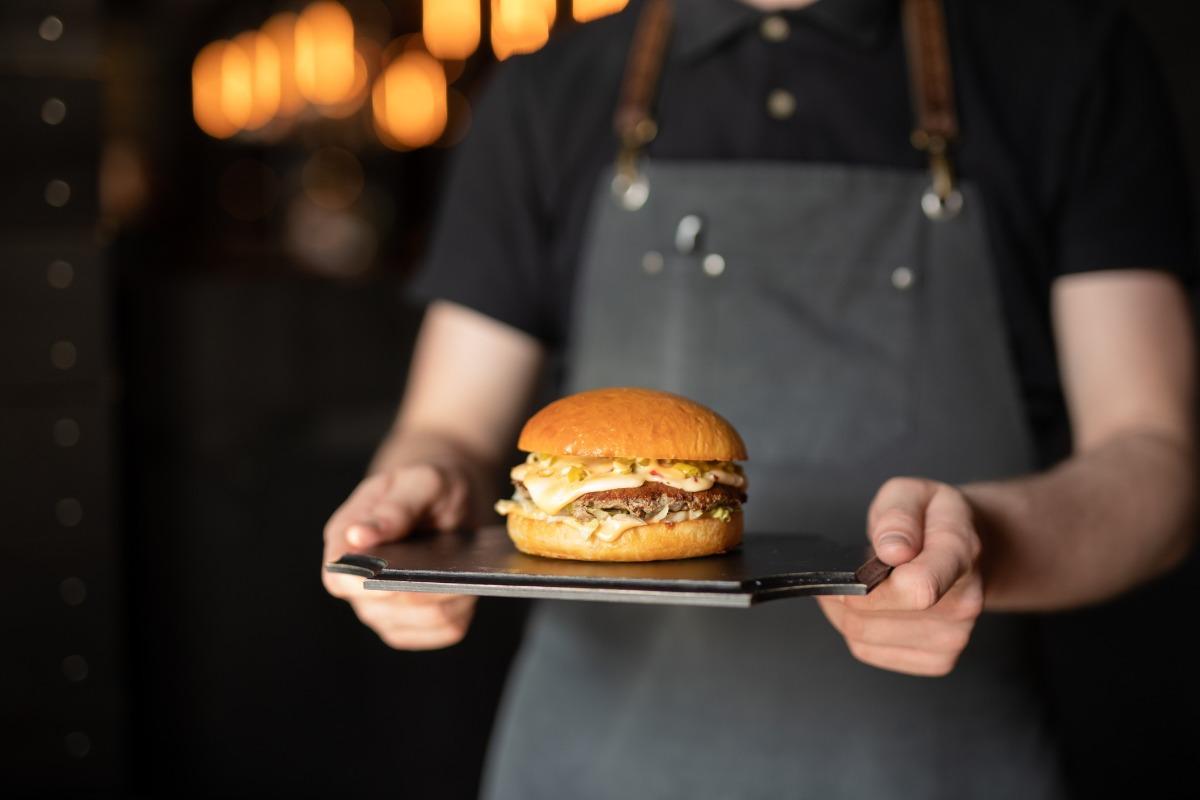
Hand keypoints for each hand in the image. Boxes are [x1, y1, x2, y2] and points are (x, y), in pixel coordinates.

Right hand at [322, 463, 476, 649]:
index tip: (392, 571)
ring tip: (463, 570)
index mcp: (344, 542)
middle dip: (421, 588)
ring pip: (420, 621)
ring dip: (448, 598)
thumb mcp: (420, 483)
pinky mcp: (419, 624)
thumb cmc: (428, 487)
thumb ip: (394, 508)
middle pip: (385, 608)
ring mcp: (386, 610)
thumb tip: (358, 535)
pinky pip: (444, 630)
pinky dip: (462, 610)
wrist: (450, 498)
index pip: (339, 579)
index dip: (364, 582)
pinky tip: (467, 587)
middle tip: (450, 565)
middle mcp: (358, 584)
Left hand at [817, 477, 983, 675]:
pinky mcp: (938, 660)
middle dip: (844, 594)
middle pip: (874, 618)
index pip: (919, 587)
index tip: (848, 574)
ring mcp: (954, 637)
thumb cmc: (932, 519)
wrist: (967, 549)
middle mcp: (965, 602)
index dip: (873, 588)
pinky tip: (868, 608)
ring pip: (863, 638)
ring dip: (844, 612)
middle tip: (841, 571)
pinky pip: (869, 651)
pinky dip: (856, 631)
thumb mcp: (912, 494)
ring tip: (854, 585)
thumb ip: (898, 516)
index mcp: (960, 554)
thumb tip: (892, 550)